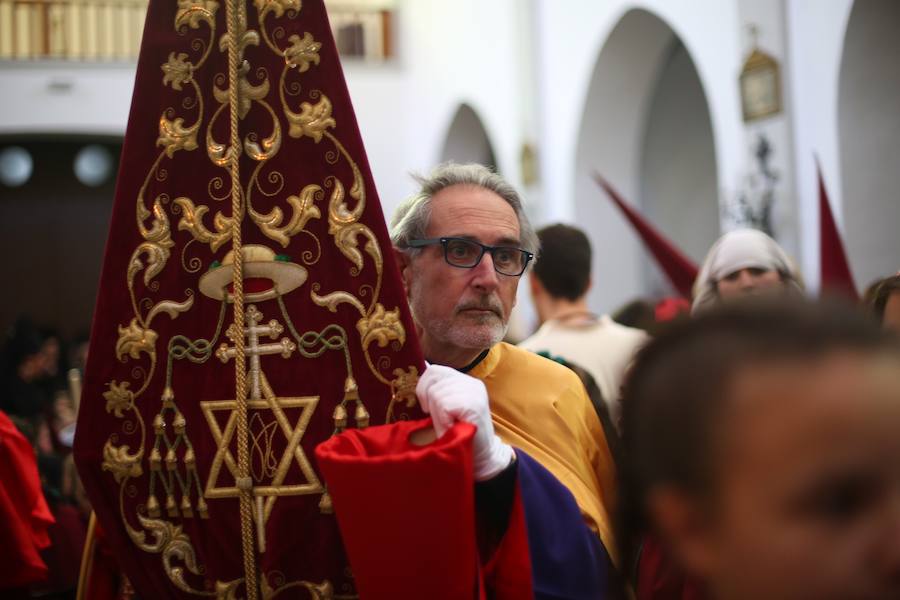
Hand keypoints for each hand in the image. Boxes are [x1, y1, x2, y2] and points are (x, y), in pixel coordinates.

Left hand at [416, 363, 514, 480]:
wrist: (480, 458)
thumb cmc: (457, 435)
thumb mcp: (444, 410)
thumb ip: (433, 394)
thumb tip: (411, 378)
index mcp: (463, 381)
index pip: (434, 370)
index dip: (423, 387)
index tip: (426, 408)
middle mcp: (471, 382)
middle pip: (433, 377)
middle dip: (428, 400)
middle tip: (438, 418)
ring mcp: (474, 391)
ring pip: (436, 393)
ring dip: (437, 415)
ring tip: (448, 426)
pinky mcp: (474, 404)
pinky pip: (443, 405)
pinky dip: (443, 421)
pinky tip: (452, 428)